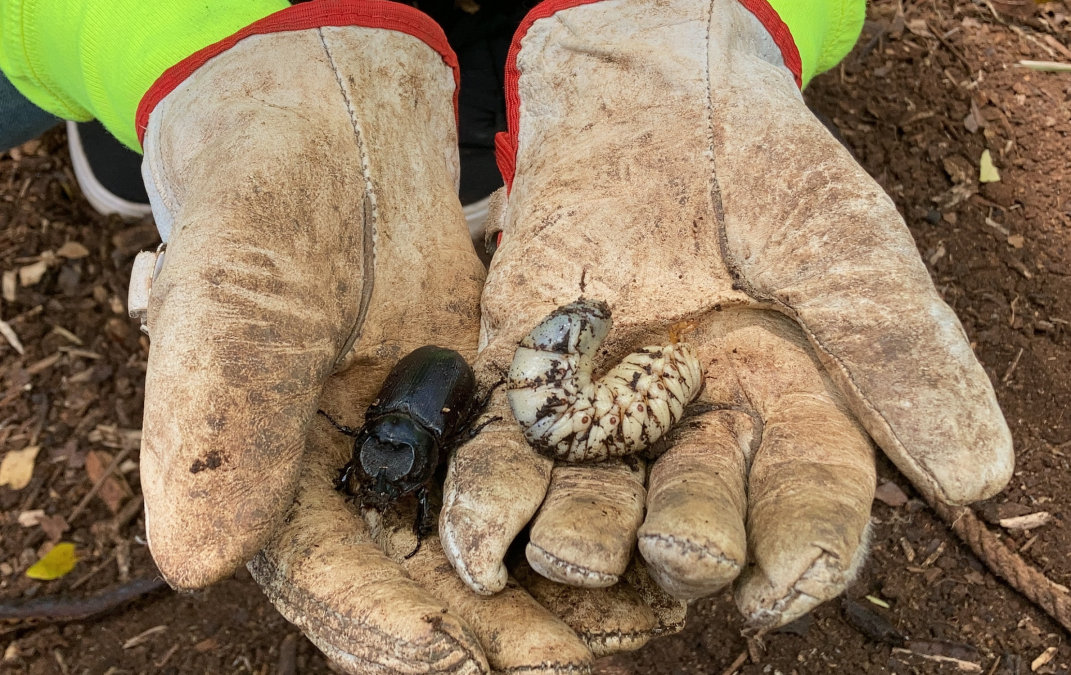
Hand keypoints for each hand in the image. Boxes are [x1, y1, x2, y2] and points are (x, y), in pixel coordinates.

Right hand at [134, 6, 672, 670]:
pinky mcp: (490, 415)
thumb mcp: (235, 296)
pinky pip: (541, 480)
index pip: (326, 582)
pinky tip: (649, 530)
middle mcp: (355, 485)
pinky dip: (587, 509)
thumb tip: (196, 562)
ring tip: (634, 615)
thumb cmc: (265, 205)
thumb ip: (217, 418)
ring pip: (494, 547)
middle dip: (495, 633)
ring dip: (558, 592)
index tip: (454, 661)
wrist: (335, 135)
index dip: (388, 630)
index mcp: (270, 481)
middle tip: (567, 659)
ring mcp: (427, 453)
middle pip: (423, 588)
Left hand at [440, 0, 1012, 631]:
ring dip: (586, 543)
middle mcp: (704, 432)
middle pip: (700, 526)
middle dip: (688, 546)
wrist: (643, 98)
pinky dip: (490, 506)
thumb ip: (891, 346)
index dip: (800, 557)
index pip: (808, 507)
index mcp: (797, 409)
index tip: (778, 587)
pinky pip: (511, 464)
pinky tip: (479, 542)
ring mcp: (613, 418)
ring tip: (577, 544)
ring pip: (600, 515)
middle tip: (677, 545)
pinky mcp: (533, 391)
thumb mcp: (837, 241)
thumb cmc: (756, 163)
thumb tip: (976, 475)